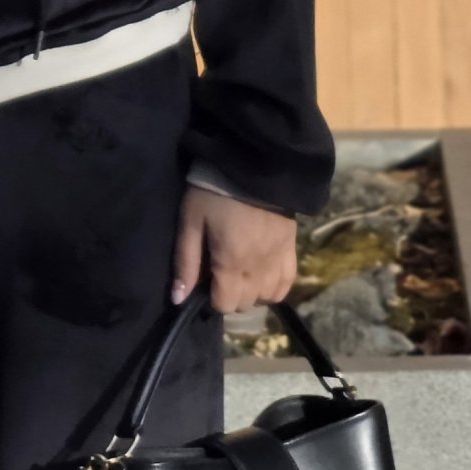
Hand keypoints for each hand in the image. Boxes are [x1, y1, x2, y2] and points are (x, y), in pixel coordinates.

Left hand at [170, 185, 297, 313]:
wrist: (252, 165)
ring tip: (239, 274)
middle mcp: (259, 268)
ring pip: (269, 297)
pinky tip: (262, 275)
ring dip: (252, 293)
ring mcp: (279, 259)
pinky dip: (275, 286)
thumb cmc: (213, 193)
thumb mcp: (191, 222)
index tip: (204, 282)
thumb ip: (186, 263)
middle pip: (246, 303)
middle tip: (218, 274)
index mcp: (231, 262)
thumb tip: (178, 299)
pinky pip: (288, 283)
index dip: (211, 299)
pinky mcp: (292, 248)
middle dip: (230, 296)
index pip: (225, 304)